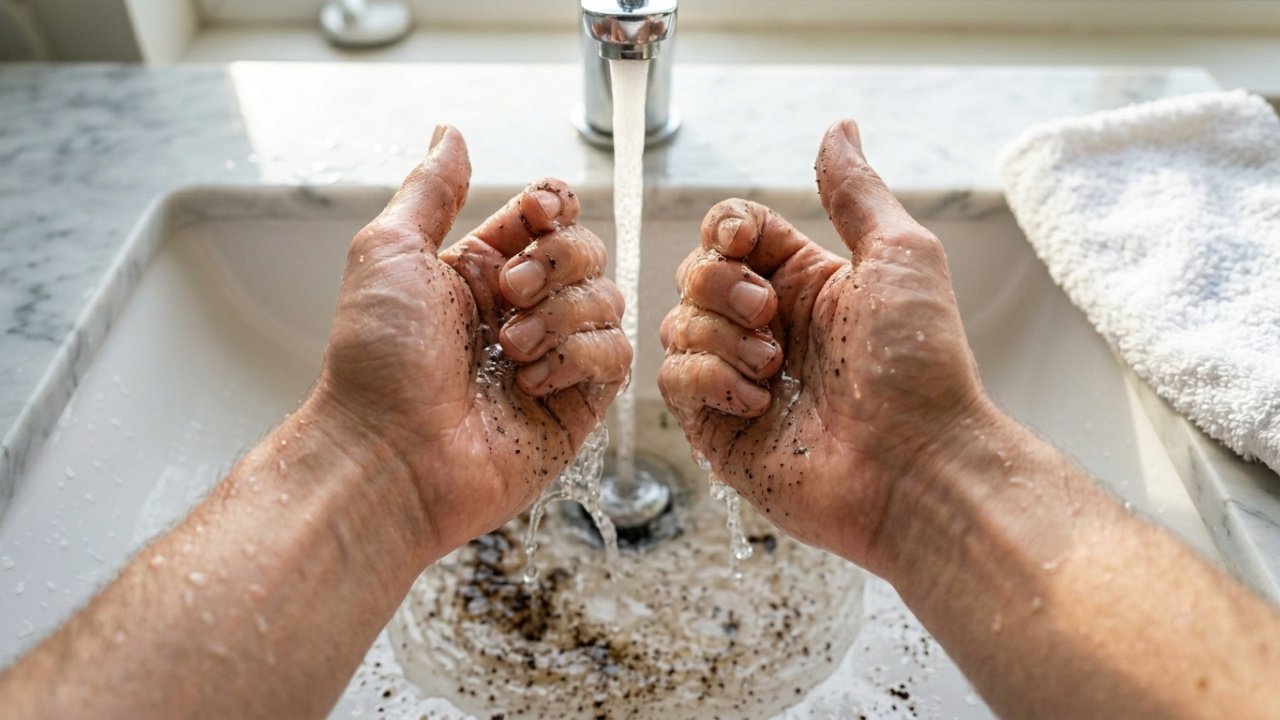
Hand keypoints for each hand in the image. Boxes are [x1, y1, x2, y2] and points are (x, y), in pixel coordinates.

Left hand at [312, 126, 629, 557]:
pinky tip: (533, 382)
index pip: (546, 217)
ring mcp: (551, 359)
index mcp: (477, 272)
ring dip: (562, 315)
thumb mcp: (389, 251)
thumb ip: (431, 189)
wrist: (387, 455)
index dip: (553, 208)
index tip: (536, 214)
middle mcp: (519, 311)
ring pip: (607, 300)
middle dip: (555, 263)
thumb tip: (450, 133)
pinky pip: (616, 355)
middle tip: (508, 295)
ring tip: (513, 348)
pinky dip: (580, 358)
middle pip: (586, 251)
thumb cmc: (376, 362)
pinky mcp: (575, 405)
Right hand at [658, 119, 986, 571]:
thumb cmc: (921, 367)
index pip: (732, 231)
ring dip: (722, 339)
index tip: (744, 240)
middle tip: (770, 317)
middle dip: (721, 286)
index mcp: (804, 283)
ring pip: (676, 325)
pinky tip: (758, 403)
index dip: (727, 228)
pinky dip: (709, 381)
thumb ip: (855, 191)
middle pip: (694, 273)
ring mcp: (739, 379)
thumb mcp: (900, 256)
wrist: (918, 467)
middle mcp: (767, 327)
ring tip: (775, 369)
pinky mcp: (719, 427)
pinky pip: (674, 381)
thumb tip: (839, 127)